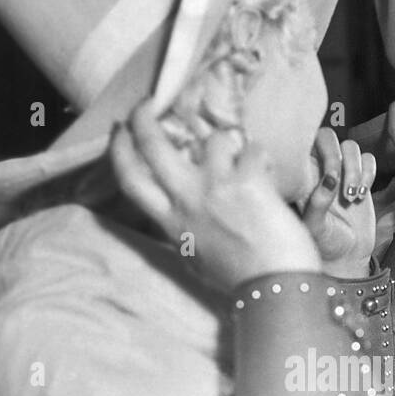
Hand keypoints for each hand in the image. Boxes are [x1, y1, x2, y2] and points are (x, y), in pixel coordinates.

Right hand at [110, 98, 320, 293]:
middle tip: (146, 104)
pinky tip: (269, 178)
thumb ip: (186, 228)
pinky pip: (253, 150)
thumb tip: (181, 208)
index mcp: (171, 223)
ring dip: (233, 146)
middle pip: (153, 146)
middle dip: (144, 118)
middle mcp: (187, 200)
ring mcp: (216, 187)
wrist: (275, 291)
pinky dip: (263, 159)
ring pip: (216, 139)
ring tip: (247, 167)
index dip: (120, 150)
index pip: (131, 180)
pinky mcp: (248, 180)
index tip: (119, 130)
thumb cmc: (239, 280)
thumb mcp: (197, 258)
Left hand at [299, 129, 376, 277]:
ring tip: (353, 197)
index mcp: (301, 175)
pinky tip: (362, 195)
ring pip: (350, 147)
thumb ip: (317, 204)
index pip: (303, 142)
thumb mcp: (315, 229)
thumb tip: (329, 180)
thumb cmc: (324, 244)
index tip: (330, 178)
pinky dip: (369, 173)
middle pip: (328, 137)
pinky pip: (368, 158)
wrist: (346, 255)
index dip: (319, 152)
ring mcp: (341, 170)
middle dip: (339, 159)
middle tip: (344, 190)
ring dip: (355, 170)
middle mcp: (318, 168)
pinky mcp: (360, 176)